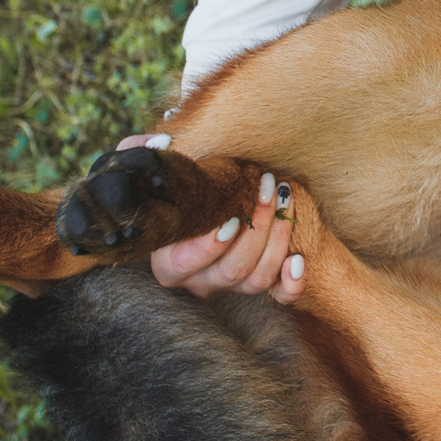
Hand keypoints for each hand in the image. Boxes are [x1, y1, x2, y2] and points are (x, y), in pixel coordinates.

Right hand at [112, 133, 305, 303]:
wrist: (197, 202)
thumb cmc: (173, 186)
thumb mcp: (151, 170)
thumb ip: (141, 155)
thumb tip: (160, 145)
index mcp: (168, 263)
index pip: (187, 263)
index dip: (210, 245)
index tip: (231, 217)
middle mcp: (199, 280)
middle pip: (232, 269)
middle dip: (256, 228)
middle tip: (267, 187)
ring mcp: (230, 286)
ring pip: (257, 279)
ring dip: (278, 240)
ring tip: (285, 197)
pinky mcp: (258, 284)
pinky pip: (279, 296)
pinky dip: (291, 284)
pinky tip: (298, 260)